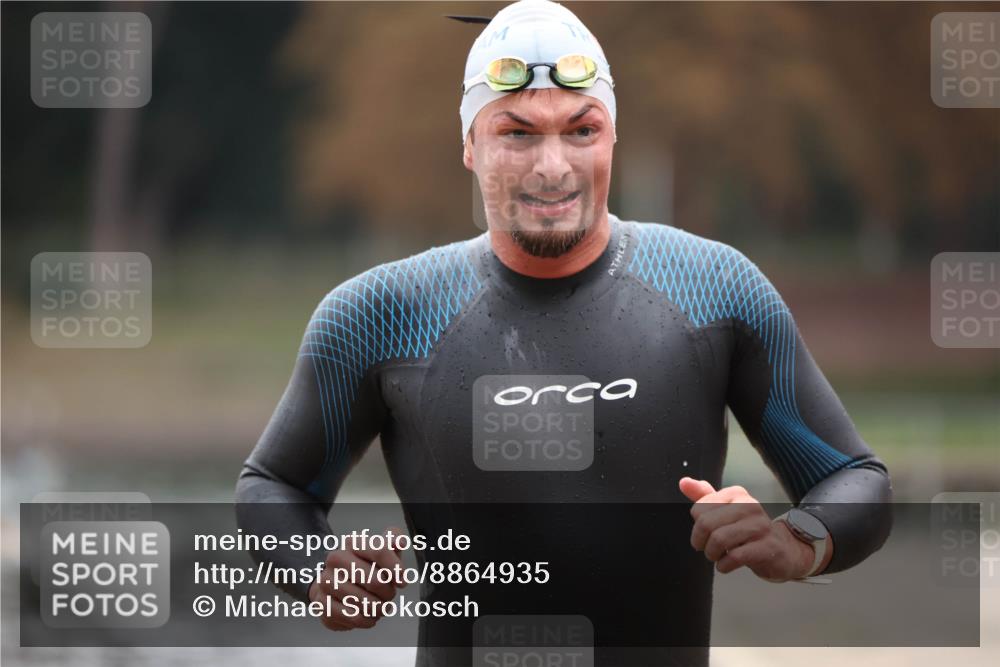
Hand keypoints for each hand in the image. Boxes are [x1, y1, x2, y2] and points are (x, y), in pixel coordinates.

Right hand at [308, 526, 407, 630]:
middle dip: (389, 593)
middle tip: (389, 595)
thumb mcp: (380, 548)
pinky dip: (367, 620)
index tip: (403, 582)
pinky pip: (353, 617)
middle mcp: (335, 559)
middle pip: (376, 581)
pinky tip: (369, 617)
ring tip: (380, 607)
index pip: (380, 551)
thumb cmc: (365, 566)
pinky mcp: (321, 603)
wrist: (334, 582)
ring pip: (366, 602)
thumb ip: (394, 539)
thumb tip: (400, 543)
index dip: (396, 569)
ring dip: (379, 609)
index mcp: (352, 543)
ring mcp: (326, 581)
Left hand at [678, 477, 815, 581]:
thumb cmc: (748, 530)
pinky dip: (724, 565)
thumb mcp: (726, 510)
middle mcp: (749, 506)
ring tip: (717, 556)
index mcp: (736, 494)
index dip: (696, 526)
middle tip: (706, 549)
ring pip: (719, 539)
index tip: (705, 534)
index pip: (699, 508)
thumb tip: (683, 482)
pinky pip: (735, 557)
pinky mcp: (768, 547)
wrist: (783, 549)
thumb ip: (704, 496)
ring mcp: (761, 526)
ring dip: (712, 554)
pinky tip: (726, 565)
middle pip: (706, 524)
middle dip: (700, 542)